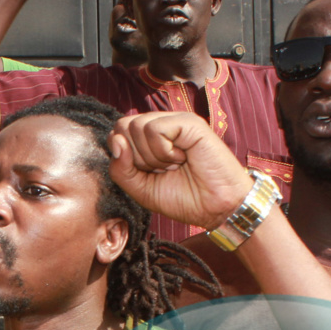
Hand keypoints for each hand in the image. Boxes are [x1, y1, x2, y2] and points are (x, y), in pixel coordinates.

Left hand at [108, 112, 250, 229]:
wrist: (216, 208)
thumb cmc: (184, 198)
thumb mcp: (141, 189)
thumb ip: (121, 169)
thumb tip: (115, 141)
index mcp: (149, 139)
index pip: (117, 133)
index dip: (125, 157)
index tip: (150, 173)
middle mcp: (161, 126)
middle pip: (123, 127)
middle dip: (137, 158)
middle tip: (163, 169)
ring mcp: (175, 121)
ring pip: (136, 127)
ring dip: (152, 156)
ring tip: (175, 164)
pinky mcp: (188, 122)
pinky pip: (154, 129)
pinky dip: (163, 151)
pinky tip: (182, 157)